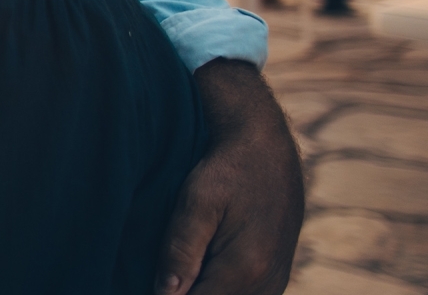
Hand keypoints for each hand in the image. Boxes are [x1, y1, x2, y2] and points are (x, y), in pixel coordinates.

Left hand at [156, 59, 304, 294]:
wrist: (267, 147)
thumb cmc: (228, 170)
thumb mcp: (196, 202)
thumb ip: (180, 251)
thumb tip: (164, 294)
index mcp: (245, 268)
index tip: (150, 281)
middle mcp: (267, 282)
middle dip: (185, 292)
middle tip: (167, 268)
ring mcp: (276, 282)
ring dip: (204, 289)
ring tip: (181, 266)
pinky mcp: (277, 276)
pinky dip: (221, 288)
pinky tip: (200, 270)